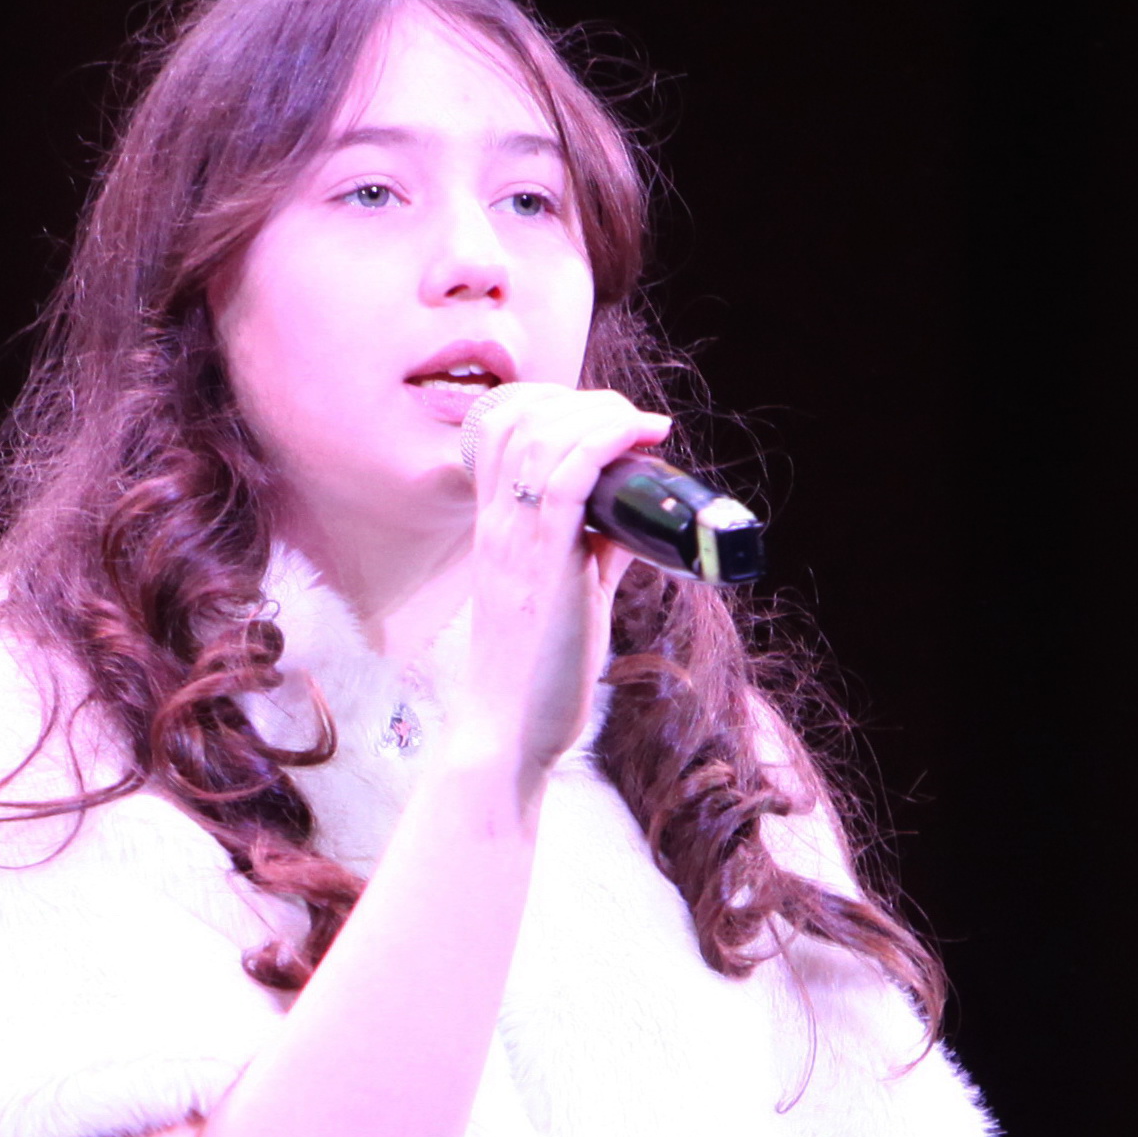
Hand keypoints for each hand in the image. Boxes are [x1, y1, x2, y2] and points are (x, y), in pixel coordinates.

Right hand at [453, 380, 664, 780]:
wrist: (507, 734)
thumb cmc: (536, 675)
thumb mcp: (567, 595)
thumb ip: (592, 552)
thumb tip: (629, 521)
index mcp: (494, 529)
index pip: (499, 430)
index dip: (549, 403)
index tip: (599, 417)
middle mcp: (497, 525)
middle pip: (523, 418)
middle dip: (584, 402)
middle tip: (633, 424)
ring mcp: (515, 541)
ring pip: (545, 436)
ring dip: (602, 415)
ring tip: (643, 428)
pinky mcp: (545, 563)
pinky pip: (568, 476)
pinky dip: (606, 440)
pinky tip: (639, 436)